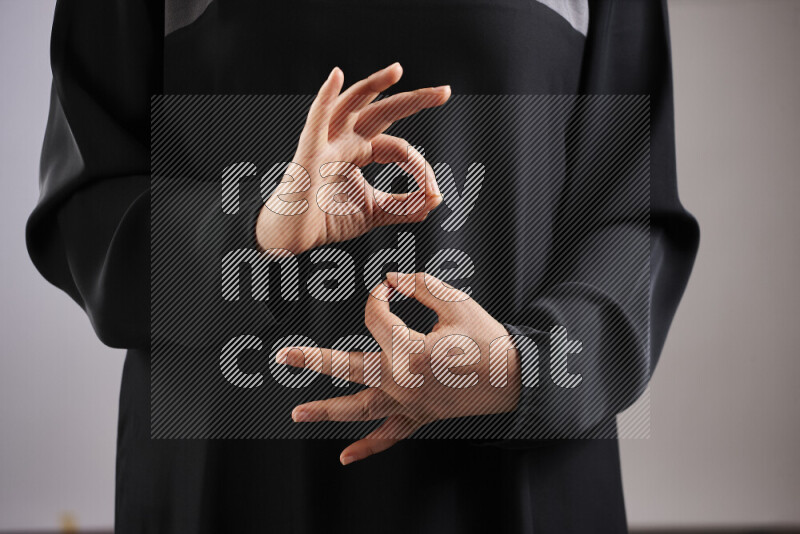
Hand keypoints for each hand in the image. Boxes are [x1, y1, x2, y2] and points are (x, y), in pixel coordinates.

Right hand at [256, 64, 449, 253]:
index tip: (434, 193)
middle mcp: (344, 141)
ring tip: (398, 70)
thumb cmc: (326, 220)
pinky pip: (317, 121)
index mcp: (359, 152)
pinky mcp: (308, 154)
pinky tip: (337, 76)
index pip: (399, 148)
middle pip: (383, 112)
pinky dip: (325, 97)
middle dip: (414, 101)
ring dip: (374, 85)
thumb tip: (436, 198)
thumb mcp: (375, 212)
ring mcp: (325, 144)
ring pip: (352, 105)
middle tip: (445, 92)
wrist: (293, 237)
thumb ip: (405, 206)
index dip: (421, 168)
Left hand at [276, 272, 520, 464]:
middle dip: (314, 361)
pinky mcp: (419, 417)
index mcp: (410, 350)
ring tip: (297, 413)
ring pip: (359, 409)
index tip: (387, 287)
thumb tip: (390, 279)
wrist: (515, 378)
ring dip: (326, 411)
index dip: (378, 296)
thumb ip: (419, 285)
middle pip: (349, 368)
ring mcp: (409, 404)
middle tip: (284, 357)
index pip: (376, 318)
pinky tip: (345, 457)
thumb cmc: (487, 339)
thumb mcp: (455, 303)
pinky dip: (367, 448)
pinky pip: (389, 436)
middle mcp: (403, 381)